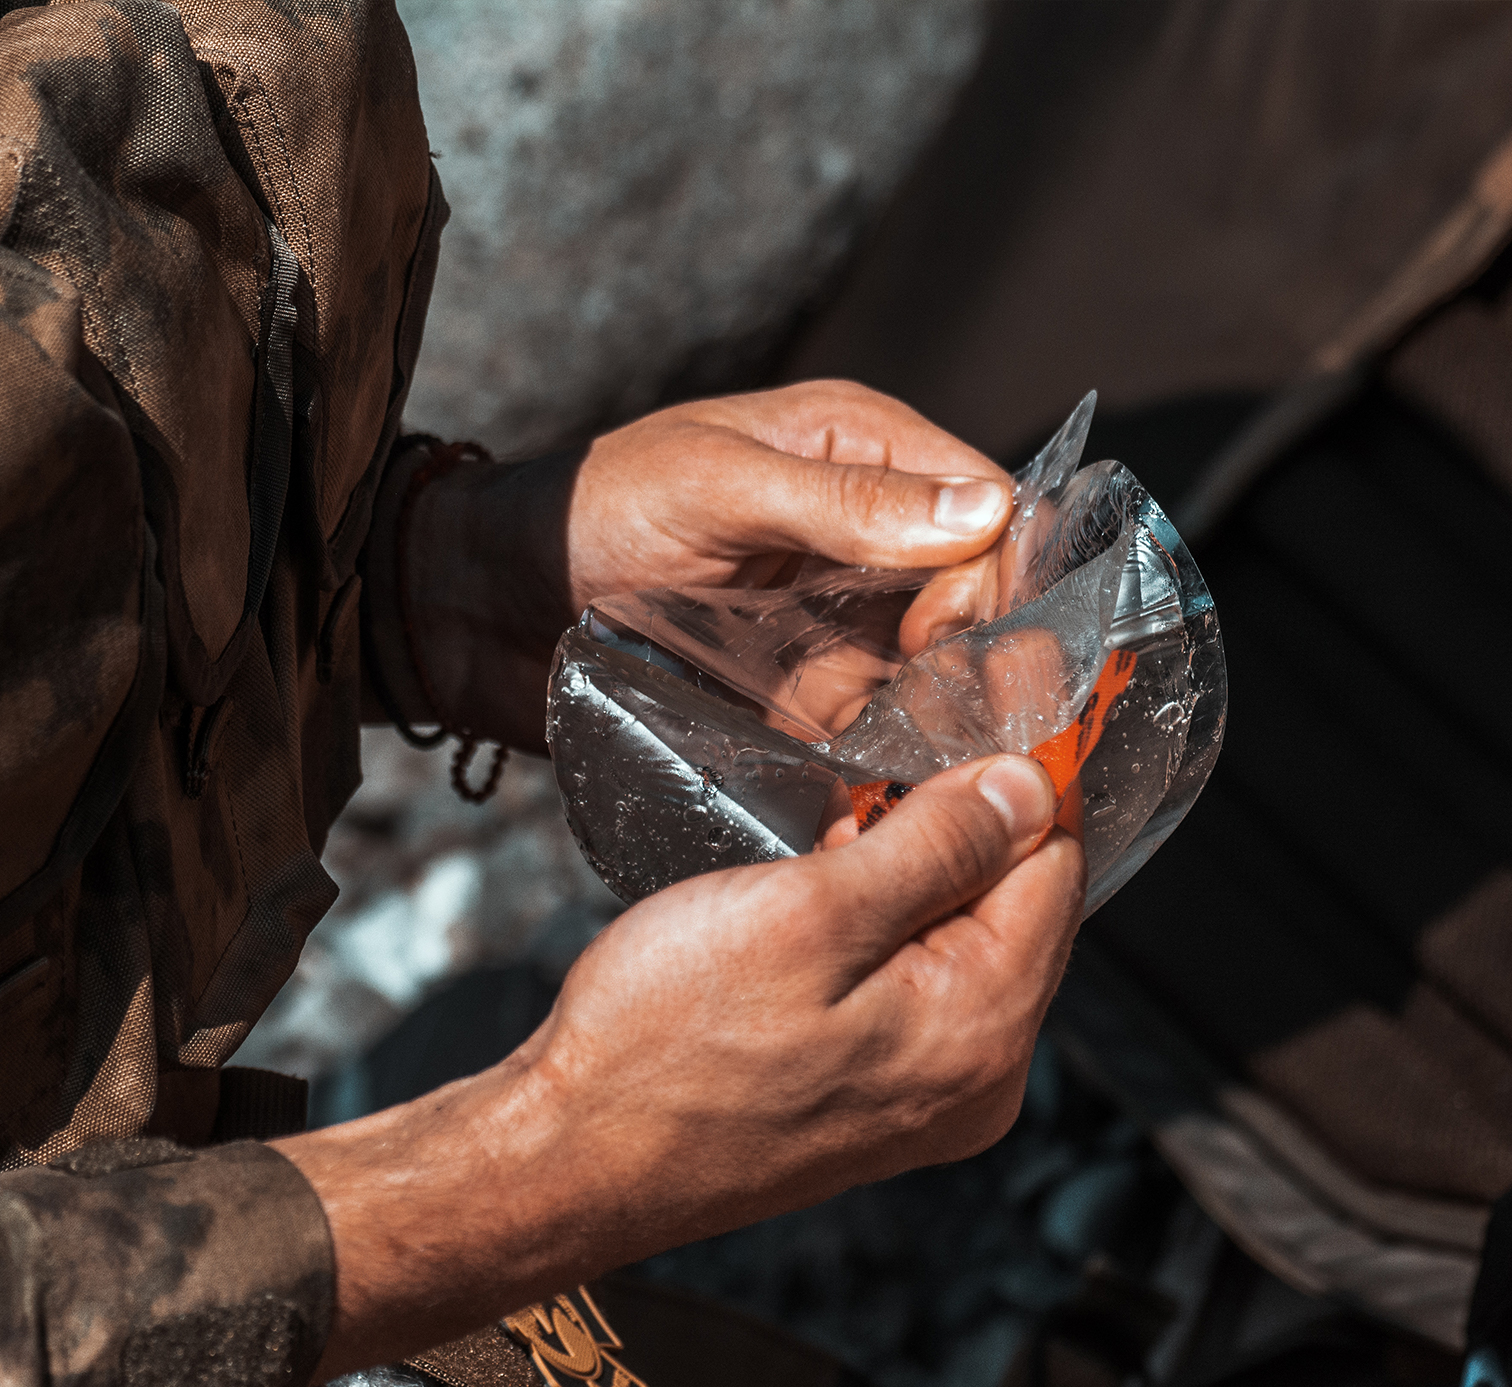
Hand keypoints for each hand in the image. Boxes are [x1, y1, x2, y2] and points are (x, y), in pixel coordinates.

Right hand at [278, 753, 1084, 1377]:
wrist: (571, 1159)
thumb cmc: (664, 1044)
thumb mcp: (807, 916)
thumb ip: (937, 847)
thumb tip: (1029, 787)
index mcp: (982, 1031)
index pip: (1054, 868)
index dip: (1023, 774)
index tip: (986, 701)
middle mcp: (978, 1078)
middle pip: (1018, 907)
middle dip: (965, 822)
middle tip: (892, 758)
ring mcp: (931, 1100)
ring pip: (964, 942)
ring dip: (917, 870)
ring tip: (840, 826)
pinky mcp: (880, 1103)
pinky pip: (919, 988)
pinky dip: (886, 927)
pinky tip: (825, 892)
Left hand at [364, 382, 1012, 750]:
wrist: (490, 608)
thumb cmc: (592, 512)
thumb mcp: (715, 486)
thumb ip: (844, 502)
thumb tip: (985, 512)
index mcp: (862, 451)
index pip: (988, 504)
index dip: (991, 569)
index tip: (946, 630)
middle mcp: (869, 537)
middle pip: (981, 594)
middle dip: (979, 648)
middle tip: (939, 703)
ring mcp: (843, 622)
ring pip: (946, 667)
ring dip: (947, 709)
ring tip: (921, 751)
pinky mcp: (813, 696)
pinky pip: (885, 725)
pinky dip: (899, 752)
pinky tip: (890, 779)